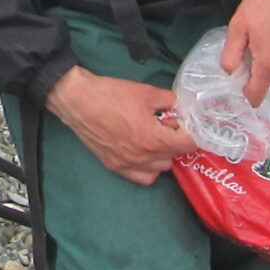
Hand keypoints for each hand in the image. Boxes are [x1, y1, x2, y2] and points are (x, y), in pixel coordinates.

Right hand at [45, 67, 195, 185]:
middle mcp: (143, 157)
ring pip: (160, 168)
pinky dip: (148, 168)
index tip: (187, 122)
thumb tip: (180, 105)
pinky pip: (142, 177)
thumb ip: (169, 100)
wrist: (78, 101)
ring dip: (163, 154)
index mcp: (154, 139)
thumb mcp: (146, 92)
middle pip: (175, 156)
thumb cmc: (111, 95)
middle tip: (168, 125)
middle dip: (176, 140)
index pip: (188, 144)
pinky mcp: (115, 166)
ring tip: (155, 137)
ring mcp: (128, 164)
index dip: (192, 132)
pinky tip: (144, 152)